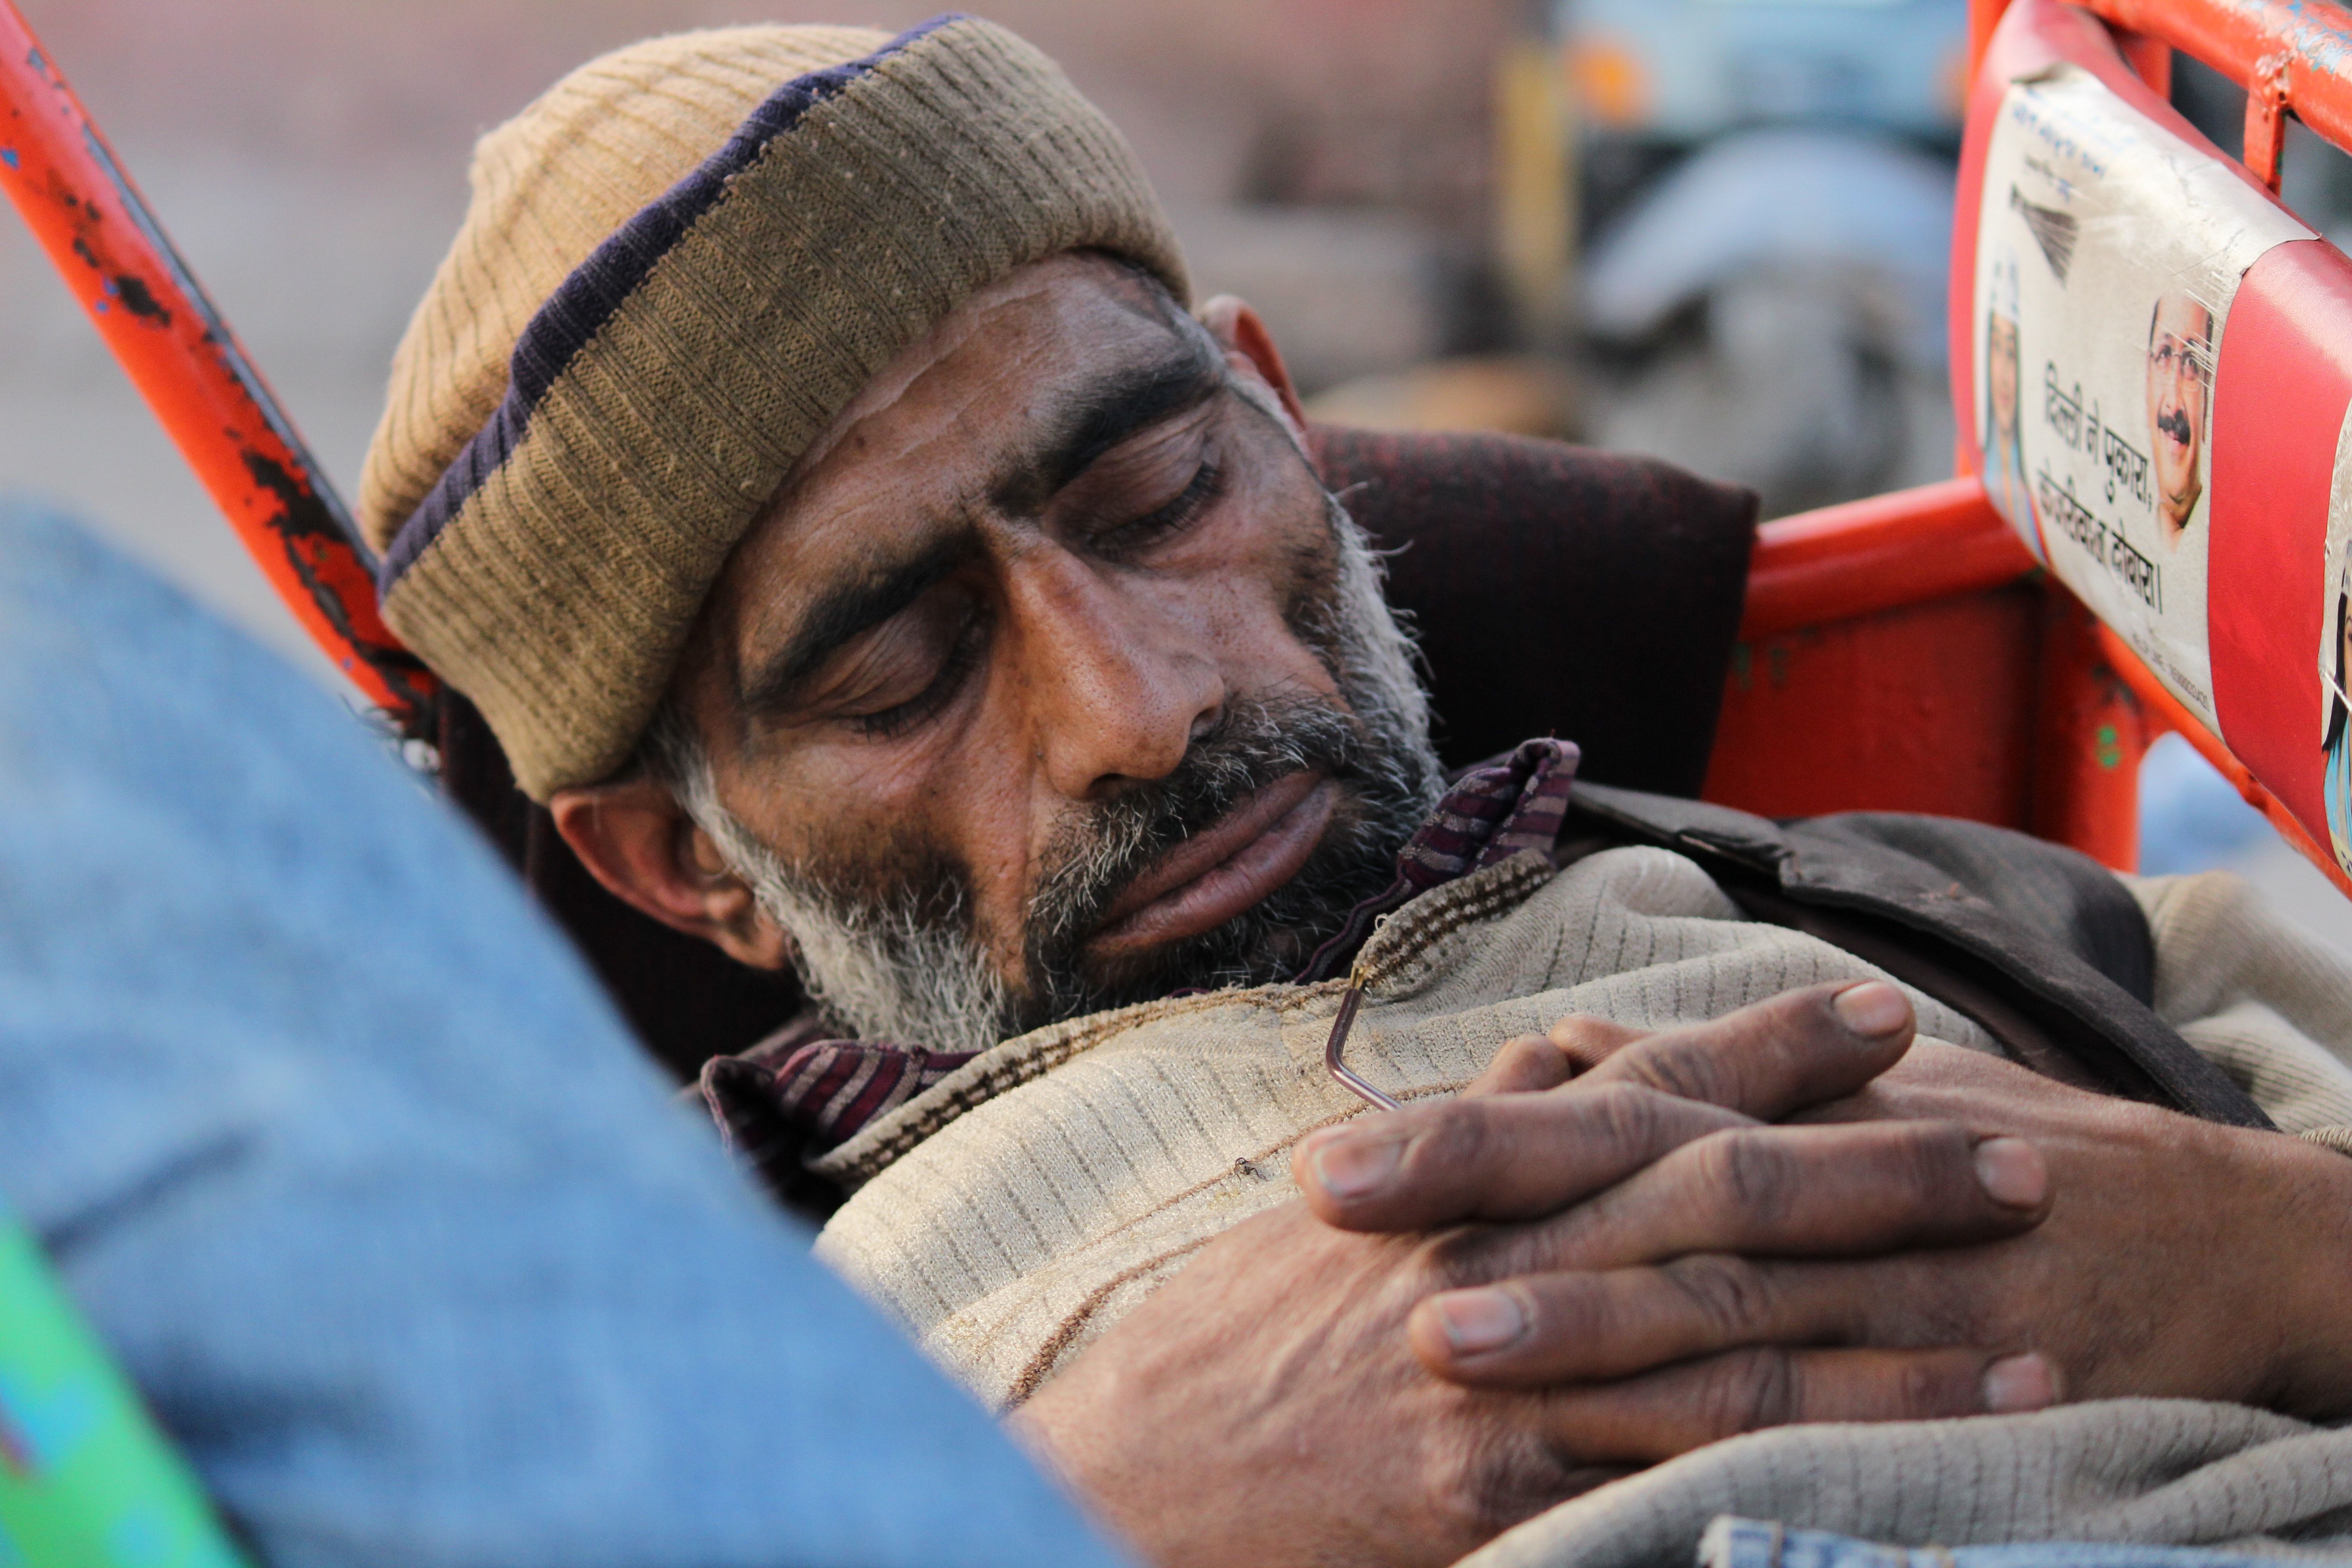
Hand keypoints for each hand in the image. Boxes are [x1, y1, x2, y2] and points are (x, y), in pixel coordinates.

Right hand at [1010, 983, 2051, 1567]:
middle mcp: (1496, 1264)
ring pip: (1730, 1350)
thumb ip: (1469, 1125)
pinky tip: (1912, 1477)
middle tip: (2020, 1154)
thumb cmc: (1231, 1336)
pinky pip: (1678, 1481)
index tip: (1887, 1015)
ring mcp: (1506, 1385)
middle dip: (1878, 1176)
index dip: (1768, 1049)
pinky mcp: (1503, 1501)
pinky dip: (1803, 1476)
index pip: (1638, 1090)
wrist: (1128, 1470)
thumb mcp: (1342, 1204)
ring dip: (1893, 1346)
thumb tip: (1569, 1047)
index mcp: (1457, 1182)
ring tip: (2031, 1336)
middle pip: (1718, 1203)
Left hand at [1396, 1018, 2351, 1426]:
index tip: (1321, 1155)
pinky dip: (1728, 1435)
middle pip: (1610, 1184)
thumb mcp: (1839, 1092)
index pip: (1577, 1113)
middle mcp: (1793, 1184)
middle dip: (1471, 1193)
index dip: (1451, 1129)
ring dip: (1570, 1322)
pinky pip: (1819, 1418)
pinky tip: (1628, 1471)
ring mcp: (1862, 1289)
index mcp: (1759, 1112)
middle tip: (1327, 1206)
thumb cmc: (1983, 1143)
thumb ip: (1691, 1076)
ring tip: (1442, 1342)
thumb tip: (1562, 1050)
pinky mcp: (1934, 1379)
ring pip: (1697, 1303)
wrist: (2186, 1223)